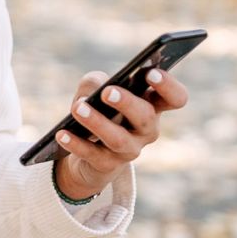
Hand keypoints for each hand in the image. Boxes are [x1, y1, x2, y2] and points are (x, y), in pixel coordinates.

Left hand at [53, 68, 188, 200]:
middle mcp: (146, 129)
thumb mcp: (96, 91)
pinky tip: (61, 134)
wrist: (88, 153)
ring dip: (97, 122)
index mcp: (152, 105)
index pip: (175, 98)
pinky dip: (76, 143)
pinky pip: (92, 155)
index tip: (150, 72)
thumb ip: (96, 82)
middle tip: (107, 92)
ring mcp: (129, 150)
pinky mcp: (108, 165)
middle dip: (127, 103)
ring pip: (118, 139)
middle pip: (145, 116)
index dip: (167, 86)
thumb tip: (95, 88)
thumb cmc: (100, 110)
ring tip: (77, 108)